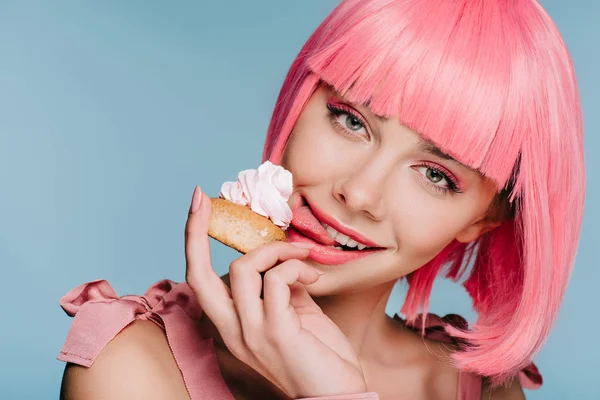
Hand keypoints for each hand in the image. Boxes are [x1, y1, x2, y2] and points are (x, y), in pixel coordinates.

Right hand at [184, 186, 367, 397]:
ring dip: (276, 250)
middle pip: (197, 274)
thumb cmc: (318, 356)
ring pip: (244, 268)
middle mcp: (233, 330)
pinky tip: (311, 277)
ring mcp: (251, 332)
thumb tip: (281, 259)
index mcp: (233, 326)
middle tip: (203, 197)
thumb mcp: (293, 314)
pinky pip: (276, 279)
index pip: (199, 280)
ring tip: (302, 257)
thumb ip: (280, 288)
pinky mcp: (275, 331)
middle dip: (195, 230)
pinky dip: (295, 266)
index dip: (193, 239)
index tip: (198, 201)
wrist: (339, 396)